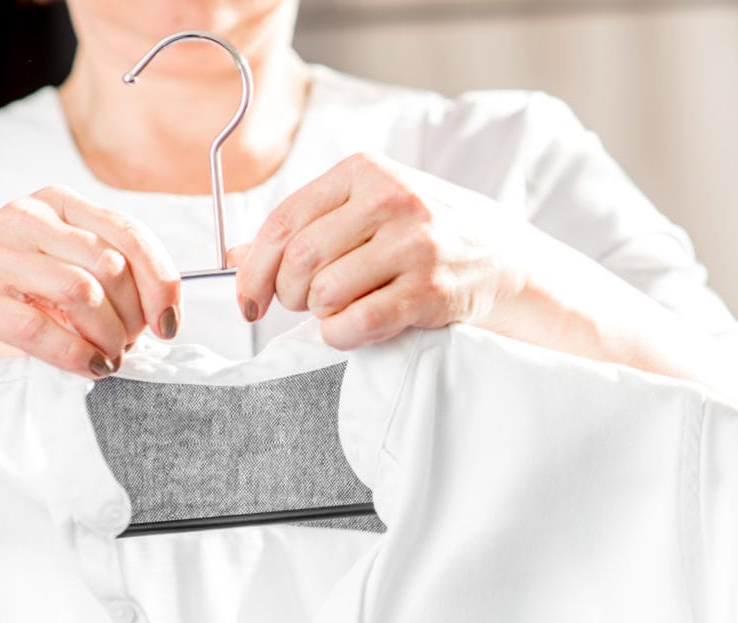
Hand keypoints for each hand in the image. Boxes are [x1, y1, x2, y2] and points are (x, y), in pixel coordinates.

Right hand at [0, 185, 182, 389]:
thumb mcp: (55, 273)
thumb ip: (103, 274)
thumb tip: (165, 307)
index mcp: (53, 204)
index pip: (130, 233)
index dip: (163, 282)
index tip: (170, 323)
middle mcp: (24, 219)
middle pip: (112, 266)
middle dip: (133, 317)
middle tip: (126, 347)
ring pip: (83, 293)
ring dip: (107, 337)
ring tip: (107, 359)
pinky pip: (43, 327)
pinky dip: (76, 355)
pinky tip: (88, 368)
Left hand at [230, 152, 540, 348]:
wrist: (504, 258)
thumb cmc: (424, 235)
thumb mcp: (368, 211)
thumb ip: (305, 226)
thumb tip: (233, 255)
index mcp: (365, 172)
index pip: (285, 221)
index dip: (254, 268)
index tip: (248, 300)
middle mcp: (391, 200)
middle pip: (301, 259)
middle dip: (288, 294)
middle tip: (301, 305)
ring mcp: (415, 245)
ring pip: (327, 293)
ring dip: (319, 315)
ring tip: (338, 311)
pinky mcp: (431, 291)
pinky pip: (358, 323)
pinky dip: (341, 336)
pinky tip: (350, 331)